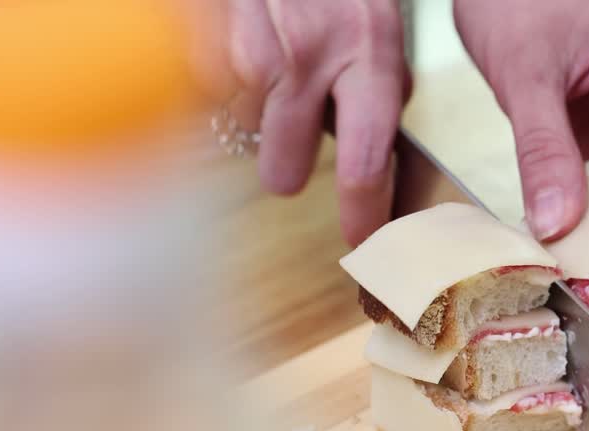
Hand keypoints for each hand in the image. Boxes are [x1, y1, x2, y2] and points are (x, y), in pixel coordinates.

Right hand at [198, 0, 411, 246]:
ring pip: (245, 124)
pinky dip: (225, 73)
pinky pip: (210, 86)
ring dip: (257, 107)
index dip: (362, 214)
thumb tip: (380, 163)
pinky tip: (245, 41)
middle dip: (286, 168)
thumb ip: (377, 90)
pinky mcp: (206, 37)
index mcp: (369, 59)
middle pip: (284, 167)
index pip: (368, 162)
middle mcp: (312, 60)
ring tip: (274, 62)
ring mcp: (253, 50)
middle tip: (291, 153)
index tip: (360, 244)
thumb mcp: (381, 28)